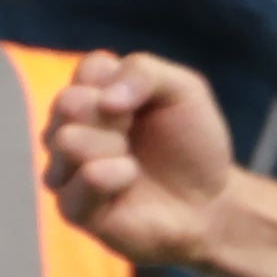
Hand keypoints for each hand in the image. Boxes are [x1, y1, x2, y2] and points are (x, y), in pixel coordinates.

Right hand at [47, 50, 251, 269]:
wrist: (209, 202)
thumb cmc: (192, 143)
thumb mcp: (184, 90)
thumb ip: (144, 72)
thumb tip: (105, 100)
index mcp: (93, 91)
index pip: (90, 69)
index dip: (126, 84)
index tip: (148, 103)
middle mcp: (71, 126)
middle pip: (69, 102)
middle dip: (115, 116)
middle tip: (137, 135)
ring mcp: (66, 167)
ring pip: (66, 140)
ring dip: (111, 146)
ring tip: (134, 162)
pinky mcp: (72, 207)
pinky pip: (74, 184)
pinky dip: (109, 177)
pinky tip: (129, 177)